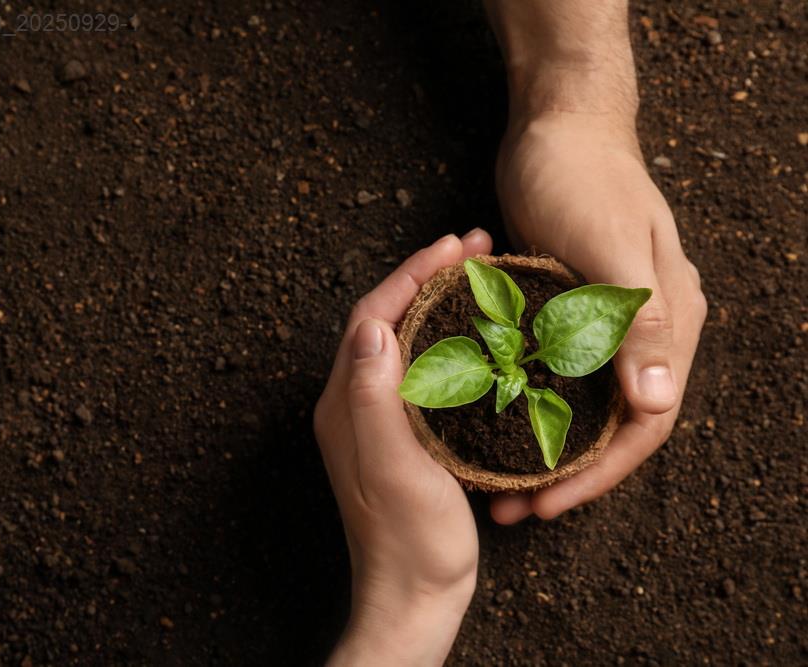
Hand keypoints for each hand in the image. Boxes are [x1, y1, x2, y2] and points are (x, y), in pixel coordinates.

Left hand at [316, 229, 492, 665]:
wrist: (415, 595)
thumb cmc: (408, 539)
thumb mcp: (393, 464)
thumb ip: (374, 395)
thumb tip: (370, 324)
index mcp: (346, 403)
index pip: (372, 317)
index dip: (411, 275)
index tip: (453, 246)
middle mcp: (355, 403)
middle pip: (389, 320)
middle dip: (428, 277)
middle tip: (475, 248)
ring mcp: (379, 418)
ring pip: (407, 340)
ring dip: (439, 302)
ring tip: (482, 277)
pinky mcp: (405, 434)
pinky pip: (424, 368)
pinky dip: (449, 338)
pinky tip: (480, 335)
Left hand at [490, 111, 706, 522]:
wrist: (559, 123)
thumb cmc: (583, 177)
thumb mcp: (607, 247)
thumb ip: (634, 322)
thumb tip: (657, 403)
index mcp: (668, 322)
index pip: (645, 423)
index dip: (599, 471)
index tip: (548, 503)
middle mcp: (646, 331)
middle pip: (616, 424)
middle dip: (569, 471)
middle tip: (515, 506)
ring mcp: (610, 320)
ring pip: (586, 404)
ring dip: (547, 444)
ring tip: (499, 479)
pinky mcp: (573, 308)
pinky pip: (558, 371)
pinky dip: (531, 401)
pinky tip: (494, 422)